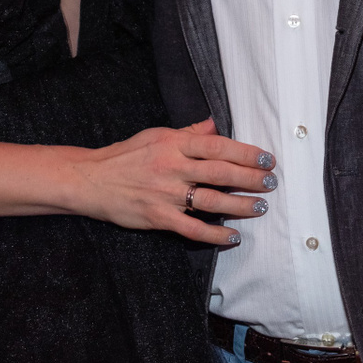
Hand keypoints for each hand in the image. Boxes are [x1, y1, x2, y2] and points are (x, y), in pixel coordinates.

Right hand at [67, 119, 274, 246]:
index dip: (245, 153)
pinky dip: (215, 235)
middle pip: (220, 173)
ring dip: (240, 205)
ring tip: (260, 207)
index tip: (266, 158)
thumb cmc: (125, 156)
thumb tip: (214, 125)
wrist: (91, 180)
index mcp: (173, 144)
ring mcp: (165, 194)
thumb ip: (188, 133)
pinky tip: (233, 237)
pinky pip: (192, 229)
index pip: (217, 146)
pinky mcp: (158, 218)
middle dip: (250, 178)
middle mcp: (172, 167)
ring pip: (211, 201)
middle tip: (271, 182)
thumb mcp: (156, 135)